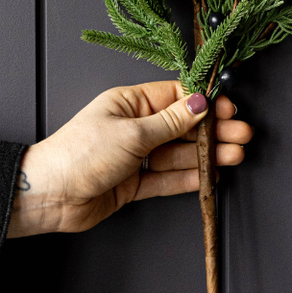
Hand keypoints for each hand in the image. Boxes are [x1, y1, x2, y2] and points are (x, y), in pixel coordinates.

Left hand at [6, 82, 251, 236]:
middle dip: (213, 131)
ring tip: (235, 156)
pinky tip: (210, 177)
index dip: (203, 103)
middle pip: (181, 127)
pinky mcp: (133, 184)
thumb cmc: (81, 154)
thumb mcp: (131, 132)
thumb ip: (170, 122)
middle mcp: (134, 127)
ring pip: (178, 154)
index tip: (228, 108)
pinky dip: (189, 178)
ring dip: (207, 156)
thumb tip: (199, 104)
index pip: (174, 97)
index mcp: (129, 103)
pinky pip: (166, 178)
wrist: (50, 195)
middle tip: (242, 135)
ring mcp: (135, 157)